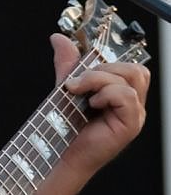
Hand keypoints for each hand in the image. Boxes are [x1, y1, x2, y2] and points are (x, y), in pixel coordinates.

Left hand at [50, 33, 149, 183]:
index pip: (129, 66)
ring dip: (101, 79)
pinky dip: (106, 94)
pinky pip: (127, 96)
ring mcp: (134, 114)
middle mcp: (132, 104)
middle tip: (78, 83)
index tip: (83, 64)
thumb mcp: (67, 89)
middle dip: (103, 69)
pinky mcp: (130, 124)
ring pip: (131, 78)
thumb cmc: (65, 129)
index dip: (108, 59)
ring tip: (82, 93)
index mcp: (121, 94)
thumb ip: (68, 65)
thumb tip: (59, 38)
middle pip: (134, 69)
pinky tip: (92, 105)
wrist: (59, 156)